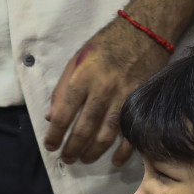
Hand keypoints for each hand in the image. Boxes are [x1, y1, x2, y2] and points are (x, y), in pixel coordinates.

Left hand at [44, 16, 170, 164]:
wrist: (144, 33)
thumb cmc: (106, 45)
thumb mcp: (77, 60)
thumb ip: (62, 88)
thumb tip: (52, 116)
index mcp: (82, 78)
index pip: (64, 113)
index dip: (55, 133)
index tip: (50, 145)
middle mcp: (102, 90)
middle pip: (84, 129)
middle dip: (72, 148)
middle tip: (66, 159)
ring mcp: (123, 98)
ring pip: (106, 135)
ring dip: (93, 152)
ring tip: (84, 160)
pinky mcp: (140, 103)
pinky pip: (131, 133)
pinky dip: (123, 151)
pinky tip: (114, 160)